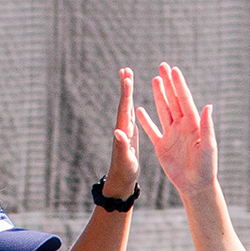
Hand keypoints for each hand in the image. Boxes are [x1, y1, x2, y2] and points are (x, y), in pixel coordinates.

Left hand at [103, 67, 140, 198]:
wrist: (121, 181)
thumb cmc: (124, 172)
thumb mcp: (125, 160)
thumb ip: (121, 146)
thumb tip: (117, 132)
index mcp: (123, 131)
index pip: (124, 109)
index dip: (126, 93)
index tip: (127, 78)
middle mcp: (122, 127)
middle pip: (124, 103)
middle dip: (125, 86)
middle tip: (124, 69)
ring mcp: (125, 130)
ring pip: (126, 106)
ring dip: (127, 92)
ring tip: (127, 77)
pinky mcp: (130, 135)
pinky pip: (131, 115)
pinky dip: (131, 104)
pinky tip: (132, 101)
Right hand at [138, 62, 216, 196]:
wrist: (196, 185)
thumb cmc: (206, 167)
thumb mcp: (208, 146)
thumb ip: (206, 126)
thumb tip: (207, 106)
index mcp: (193, 125)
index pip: (185, 100)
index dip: (179, 85)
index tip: (174, 70)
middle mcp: (182, 126)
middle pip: (173, 100)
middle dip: (168, 83)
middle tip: (163, 66)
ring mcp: (171, 135)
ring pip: (163, 110)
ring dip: (159, 95)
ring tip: (155, 80)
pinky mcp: (161, 146)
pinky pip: (151, 130)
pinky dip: (145, 121)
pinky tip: (140, 109)